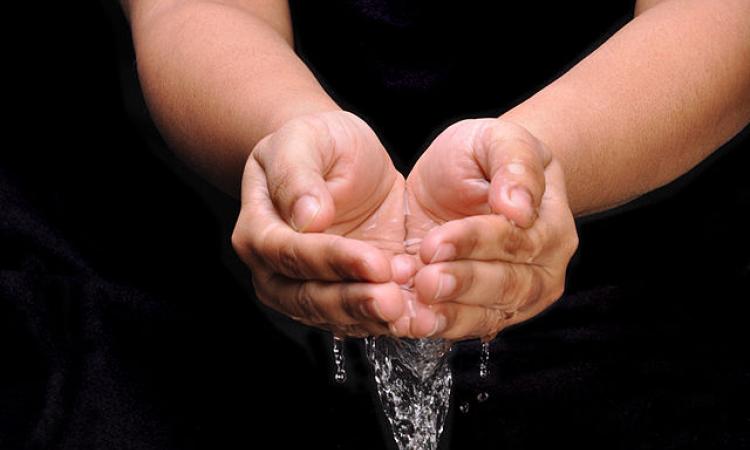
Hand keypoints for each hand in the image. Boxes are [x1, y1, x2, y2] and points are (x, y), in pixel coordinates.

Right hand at [231, 111, 413, 336]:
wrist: (344, 160)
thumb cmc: (319, 143)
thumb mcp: (305, 140)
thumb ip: (297, 176)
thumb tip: (307, 216)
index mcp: (258, 229)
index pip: (289, 254)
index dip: (331, 260)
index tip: (372, 261)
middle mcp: (275, 269)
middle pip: (306, 297)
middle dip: (352, 301)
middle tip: (392, 300)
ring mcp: (307, 288)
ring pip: (332, 316)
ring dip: (371, 316)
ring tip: (408, 309)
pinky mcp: (343, 295)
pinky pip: (359, 319)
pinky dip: (386, 321)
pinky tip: (415, 315)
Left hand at [403, 119, 578, 339]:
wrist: (466, 180)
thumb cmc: (484, 157)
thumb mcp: (497, 139)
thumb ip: (514, 163)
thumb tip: (520, 206)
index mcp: (549, 224)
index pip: (515, 239)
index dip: (475, 242)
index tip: (435, 242)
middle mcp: (542, 267)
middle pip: (506, 284)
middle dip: (462, 284)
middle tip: (424, 281)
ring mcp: (518, 296)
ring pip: (488, 314)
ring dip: (449, 315)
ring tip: (414, 315)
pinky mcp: (487, 313)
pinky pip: (466, 326)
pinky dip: (438, 327)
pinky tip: (411, 323)